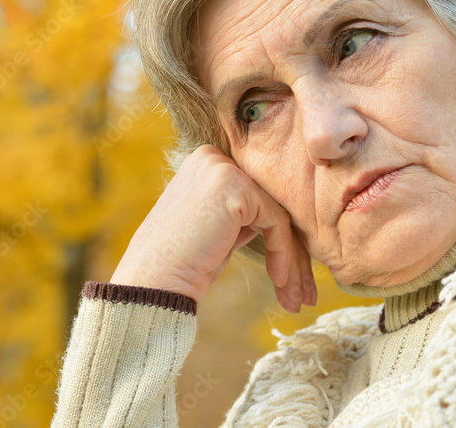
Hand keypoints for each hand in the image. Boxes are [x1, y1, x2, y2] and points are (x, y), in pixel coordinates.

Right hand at [109, 145, 316, 312]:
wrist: (153, 283)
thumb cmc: (181, 264)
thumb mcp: (216, 228)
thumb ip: (243, 213)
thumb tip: (282, 218)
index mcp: (204, 161)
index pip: (256, 194)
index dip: (277, 235)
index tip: (289, 275)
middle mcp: (212, 156)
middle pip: (270, 201)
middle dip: (291, 250)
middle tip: (303, 292)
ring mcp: (222, 169)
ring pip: (278, 213)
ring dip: (293, 260)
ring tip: (297, 298)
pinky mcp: (234, 188)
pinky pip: (276, 221)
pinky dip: (283, 254)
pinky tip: (278, 281)